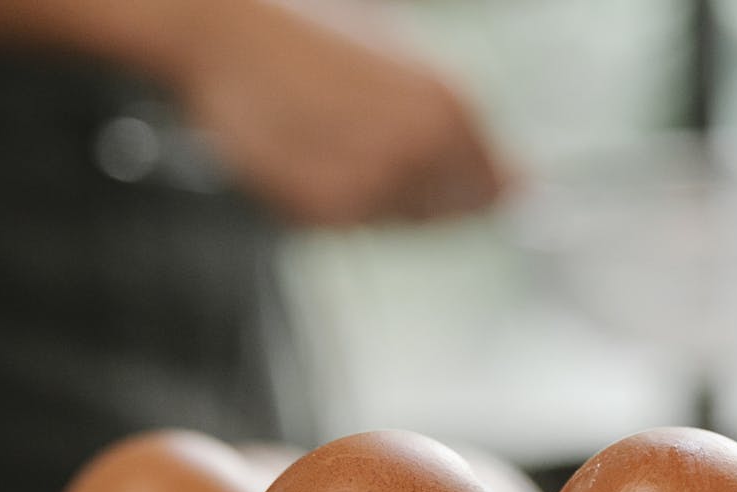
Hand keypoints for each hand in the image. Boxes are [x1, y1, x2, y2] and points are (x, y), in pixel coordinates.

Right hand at [160, 0, 504, 225]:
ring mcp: (370, 184)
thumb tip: (511, 174)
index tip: (486, 191)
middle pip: (453, 209)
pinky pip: (350, 220)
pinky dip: (338, 196)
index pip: (498, 185)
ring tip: (342, 137)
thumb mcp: (399, 52)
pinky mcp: (321, 207)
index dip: (488, 189)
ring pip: (400, 217)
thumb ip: (456, 116)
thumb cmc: (306, 25)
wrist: (225, 28)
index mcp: (449, 106)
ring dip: (384, 192)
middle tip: (387, 151)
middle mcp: (417, 151)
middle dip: (435, 189)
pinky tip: (315, 149)